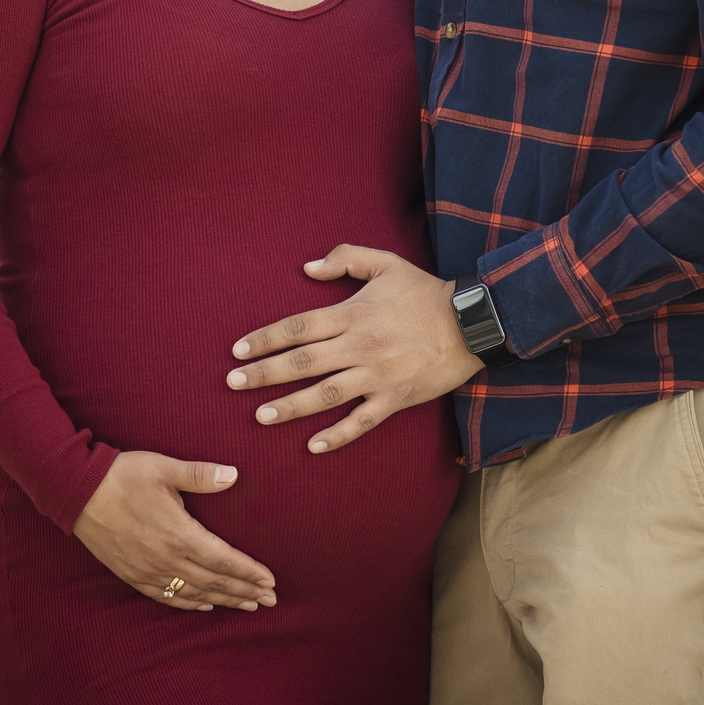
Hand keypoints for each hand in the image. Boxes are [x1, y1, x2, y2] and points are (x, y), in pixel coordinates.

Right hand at [72, 452, 276, 612]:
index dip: (249, 573)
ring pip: (194, 593)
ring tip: (247, 605)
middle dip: (245, 591)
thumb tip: (234, 475)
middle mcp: (166, 559)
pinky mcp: (132, 574)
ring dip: (223, 600)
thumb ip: (200, 474)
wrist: (76, 492)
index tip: (270, 582)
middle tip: (271, 600)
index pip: (224, 560)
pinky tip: (204, 605)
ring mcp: (148, 570)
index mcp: (179, 534)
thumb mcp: (164, 468)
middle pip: (214, 582)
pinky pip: (166, 597)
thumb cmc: (122, 476)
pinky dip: (190, 604)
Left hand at [225, 246, 482, 454]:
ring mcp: (376, 376)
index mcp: (353, 314)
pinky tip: (313, 445)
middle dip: (263, 374)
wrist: (471, 323)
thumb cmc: (425, 292)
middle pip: (302, 363)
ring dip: (290, 407)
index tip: (238, 350)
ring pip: (324, 395)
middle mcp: (359, 347)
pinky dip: (337, 435)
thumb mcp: (386, 263)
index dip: (265, 339)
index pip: (298, 327)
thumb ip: (345, 259)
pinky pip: (361, 421)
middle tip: (232, 384)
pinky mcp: (394, 398)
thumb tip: (307, 268)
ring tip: (260, 416)